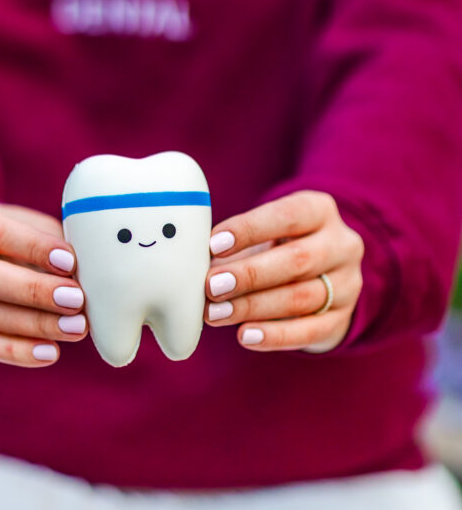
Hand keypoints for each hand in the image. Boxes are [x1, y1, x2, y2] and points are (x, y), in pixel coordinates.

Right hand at [0, 192, 87, 366]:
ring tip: (74, 328)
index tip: (69, 261)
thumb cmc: (8, 228)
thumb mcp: (21, 219)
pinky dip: (18, 351)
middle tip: (76, 300)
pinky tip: (51, 352)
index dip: (31, 247)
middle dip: (33, 291)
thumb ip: (47, 238)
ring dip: (33, 325)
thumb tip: (83, 268)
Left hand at [204, 190, 363, 352]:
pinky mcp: (343, 319)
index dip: (249, 229)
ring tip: (216, 314)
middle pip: (297, 260)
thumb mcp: (267, 231)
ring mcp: (348, 284)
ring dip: (253, 307)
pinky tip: (245, 335)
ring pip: (301, 298)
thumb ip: (238, 242)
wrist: (324, 273)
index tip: (213, 245)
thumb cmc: (280, 245)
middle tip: (211, 286)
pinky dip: (275, 336)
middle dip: (249, 274)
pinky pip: (310, 331)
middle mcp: (342, 244)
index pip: (288, 215)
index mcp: (320, 210)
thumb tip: (196, 261)